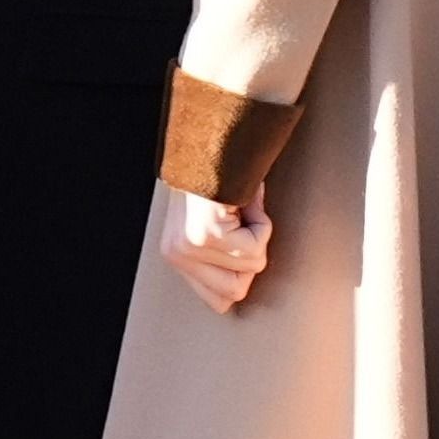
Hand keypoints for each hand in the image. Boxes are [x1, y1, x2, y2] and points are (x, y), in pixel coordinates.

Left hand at [163, 181, 270, 313]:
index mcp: (176, 254)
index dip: (240, 275)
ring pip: (251, 267)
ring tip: (244, 209)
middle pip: (235, 292)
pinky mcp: (208, 234)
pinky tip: (248, 201)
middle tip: (245, 225)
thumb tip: (247, 277)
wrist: (214, 138)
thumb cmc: (219, 173)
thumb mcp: (211, 221)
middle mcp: (178, 255)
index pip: (217, 300)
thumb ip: (219, 252)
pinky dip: (262, 223)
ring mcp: (191, 246)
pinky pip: (255, 246)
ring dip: (259, 236)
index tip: (242, 244)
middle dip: (251, 259)